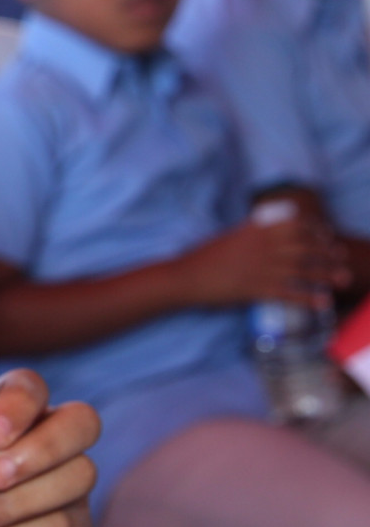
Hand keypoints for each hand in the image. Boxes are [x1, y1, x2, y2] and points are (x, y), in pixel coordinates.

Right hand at [174, 216, 347, 307]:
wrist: (185, 277)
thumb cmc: (203, 257)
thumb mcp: (230, 236)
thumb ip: (252, 233)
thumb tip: (268, 231)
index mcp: (256, 230)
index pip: (297, 224)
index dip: (316, 230)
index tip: (325, 236)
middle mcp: (263, 247)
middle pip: (307, 246)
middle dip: (328, 252)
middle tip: (339, 259)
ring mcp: (262, 268)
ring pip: (304, 269)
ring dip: (327, 274)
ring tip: (342, 279)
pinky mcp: (257, 289)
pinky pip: (291, 293)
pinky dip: (310, 298)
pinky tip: (323, 303)